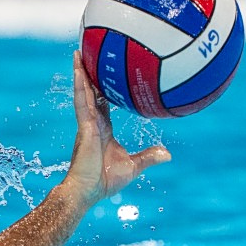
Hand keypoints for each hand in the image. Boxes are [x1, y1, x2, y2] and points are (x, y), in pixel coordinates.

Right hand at [63, 50, 170, 205]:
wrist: (87, 191)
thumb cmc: (105, 181)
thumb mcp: (133, 166)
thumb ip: (148, 157)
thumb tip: (168, 153)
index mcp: (101, 129)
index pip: (102, 104)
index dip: (101, 89)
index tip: (102, 75)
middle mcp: (92, 123)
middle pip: (89, 92)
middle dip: (86, 74)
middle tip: (85, 54)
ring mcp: (86, 123)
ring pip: (83, 93)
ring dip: (80, 73)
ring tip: (77, 54)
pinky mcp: (84, 126)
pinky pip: (82, 102)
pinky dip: (80, 86)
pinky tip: (79, 72)